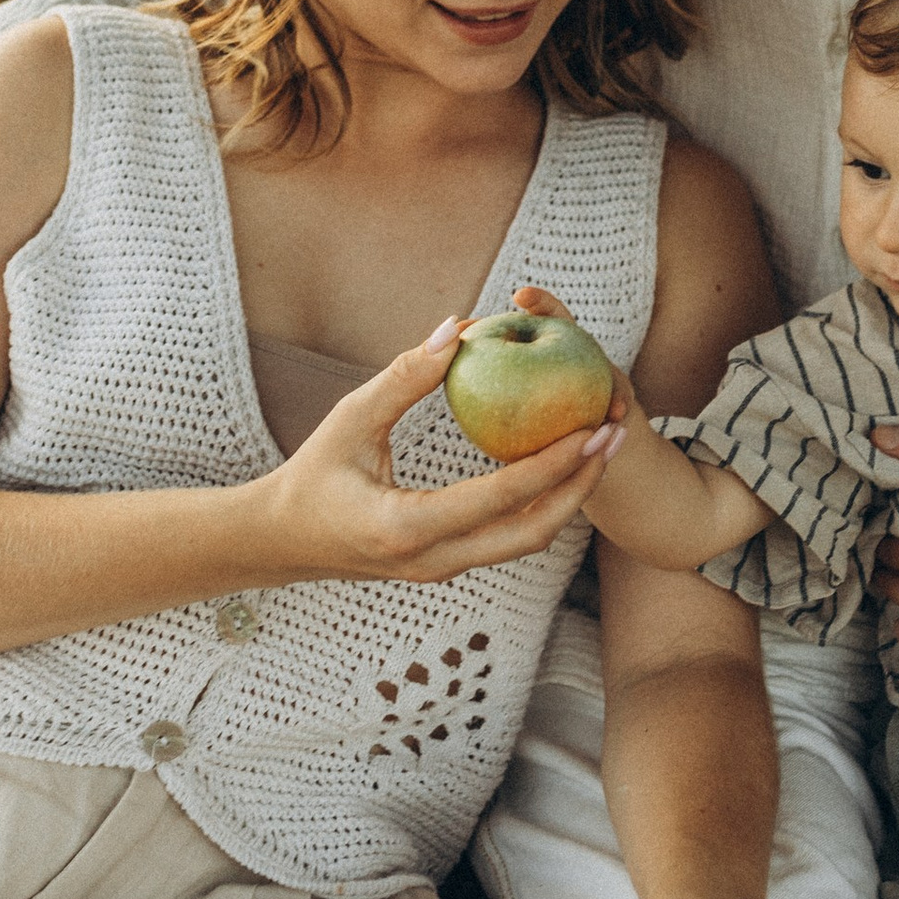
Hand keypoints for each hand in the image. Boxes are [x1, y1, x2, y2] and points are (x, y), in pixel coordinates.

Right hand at [258, 321, 622, 586]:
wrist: (283, 541)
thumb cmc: (312, 473)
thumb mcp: (350, 417)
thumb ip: (404, 377)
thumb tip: (458, 328)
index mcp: (405, 528)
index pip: (497, 499)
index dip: (552, 464)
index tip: (591, 427)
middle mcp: (432, 560)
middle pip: (531, 533)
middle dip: (580, 485)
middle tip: (614, 433)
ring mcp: (443, 570)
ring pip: (526, 542)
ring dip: (568, 496)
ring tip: (601, 444)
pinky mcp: (449, 564)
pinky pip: (508, 537)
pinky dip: (542, 502)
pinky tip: (562, 462)